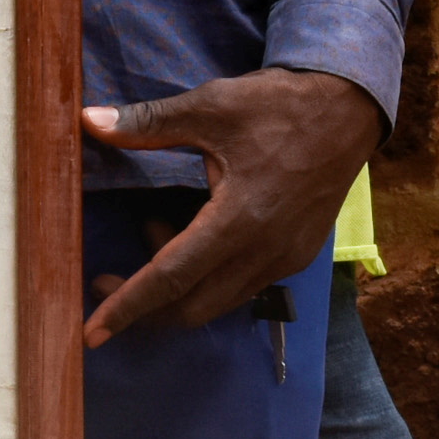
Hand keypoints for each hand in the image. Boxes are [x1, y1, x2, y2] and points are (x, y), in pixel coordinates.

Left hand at [78, 69, 381, 343]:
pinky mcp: (295, 258)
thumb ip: (149, 123)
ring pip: (217, 301)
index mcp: (240, 218)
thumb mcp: (212, 105)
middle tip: (105, 278)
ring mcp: (284, 260)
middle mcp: (265, 252)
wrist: (350, 110)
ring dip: (177, 286)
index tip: (92, 333)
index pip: (170, 278)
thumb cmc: (281, 105)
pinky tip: (194, 234)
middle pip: (192, 308)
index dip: (127, 306)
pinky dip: (207, 276)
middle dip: (144, 307)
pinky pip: (241, 287)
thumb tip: (89, 120)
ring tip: (156, 230)